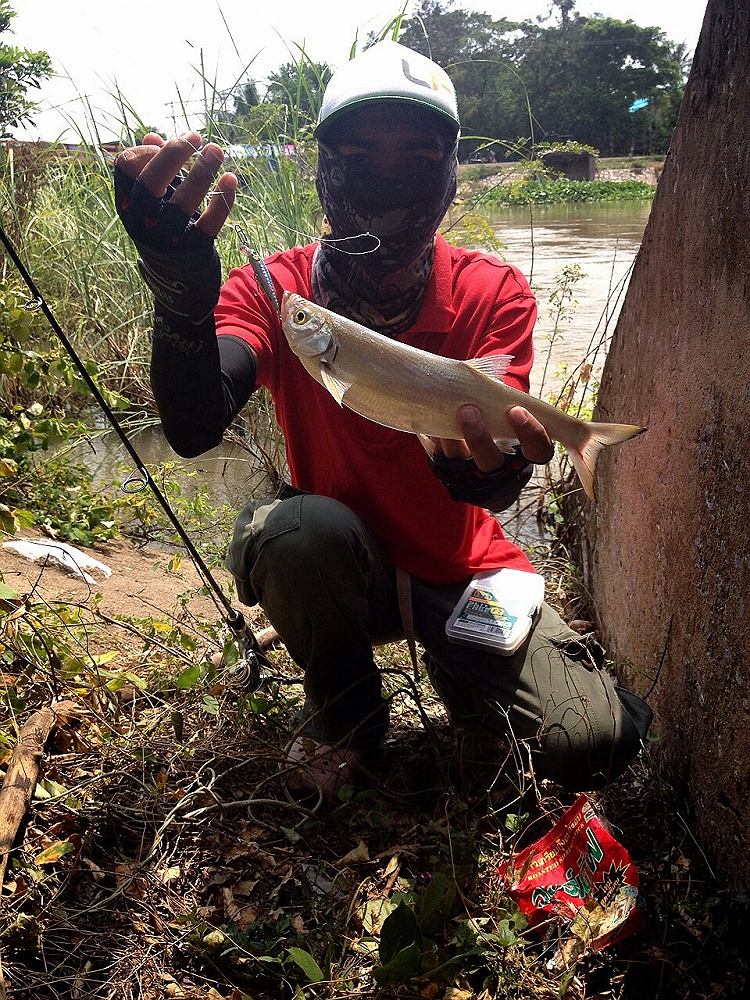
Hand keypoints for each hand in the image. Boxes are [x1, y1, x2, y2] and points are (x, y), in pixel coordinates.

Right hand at [115, 132, 236, 237]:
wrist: (175, 278)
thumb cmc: (162, 227)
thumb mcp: (150, 201)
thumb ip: (151, 169)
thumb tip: (153, 137)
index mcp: (127, 203)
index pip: (126, 167)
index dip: (146, 150)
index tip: (165, 142)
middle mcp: (143, 221)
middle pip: (151, 181)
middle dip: (174, 154)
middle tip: (196, 136)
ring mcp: (168, 237)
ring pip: (184, 201)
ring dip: (202, 172)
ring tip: (217, 151)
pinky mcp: (193, 249)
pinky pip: (210, 223)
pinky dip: (223, 200)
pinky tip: (230, 179)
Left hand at [435, 404, 554, 470]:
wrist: (469, 437)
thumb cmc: (496, 416)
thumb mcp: (505, 410)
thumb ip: (503, 395)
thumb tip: (501, 364)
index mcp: (523, 454)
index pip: (539, 451)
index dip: (531, 433)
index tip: (517, 410)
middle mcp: (498, 470)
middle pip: (491, 462)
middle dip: (479, 437)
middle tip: (468, 410)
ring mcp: (470, 474)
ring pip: (459, 462)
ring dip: (451, 438)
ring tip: (443, 413)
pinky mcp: (447, 471)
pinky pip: (438, 457)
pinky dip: (434, 439)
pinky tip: (429, 423)